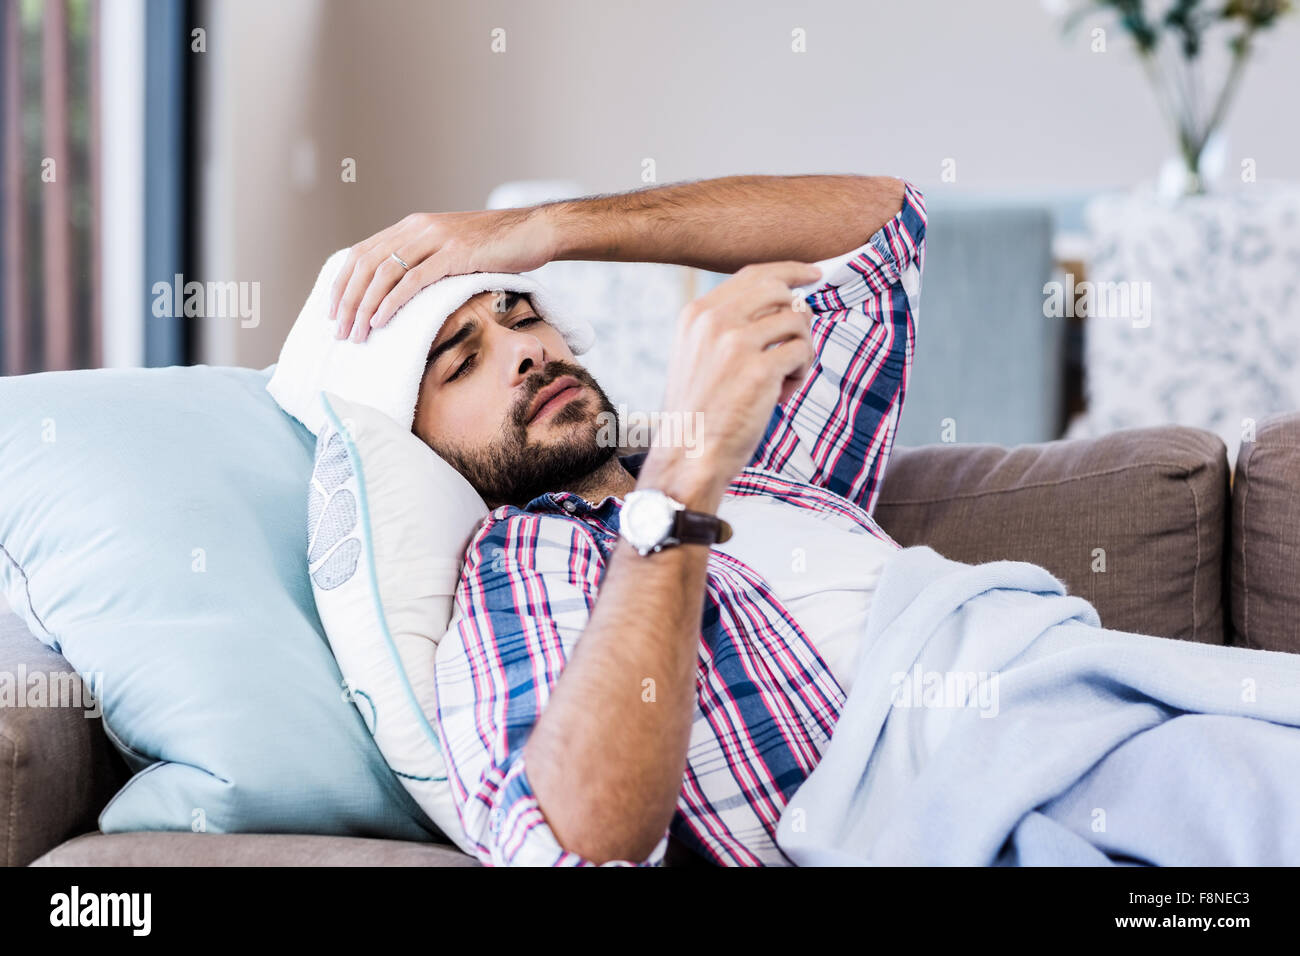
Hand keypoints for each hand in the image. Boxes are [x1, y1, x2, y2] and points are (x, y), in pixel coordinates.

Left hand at [327, 206, 556, 341]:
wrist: (534, 230)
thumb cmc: (498, 246)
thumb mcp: (452, 249)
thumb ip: (426, 261)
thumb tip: (402, 293)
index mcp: (413, 226)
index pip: (362, 253)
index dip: (342, 284)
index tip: (333, 312)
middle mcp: (418, 228)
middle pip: (366, 264)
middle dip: (348, 301)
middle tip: (340, 332)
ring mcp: (435, 239)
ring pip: (384, 273)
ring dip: (365, 307)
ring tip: (357, 334)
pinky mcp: (454, 254)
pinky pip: (413, 280)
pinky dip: (392, 302)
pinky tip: (381, 321)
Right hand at [640, 261, 821, 508]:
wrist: (688, 455)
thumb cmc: (700, 412)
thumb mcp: (700, 355)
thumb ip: (730, 325)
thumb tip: (786, 304)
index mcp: (697, 313)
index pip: (753, 274)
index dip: (789, 271)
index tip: (813, 274)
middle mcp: (714, 320)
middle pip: (779, 290)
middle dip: (799, 314)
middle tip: (796, 345)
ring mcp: (736, 342)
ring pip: (796, 321)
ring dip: (801, 350)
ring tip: (783, 379)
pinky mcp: (759, 369)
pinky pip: (801, 353)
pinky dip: (800, 374)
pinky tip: (781, 393)